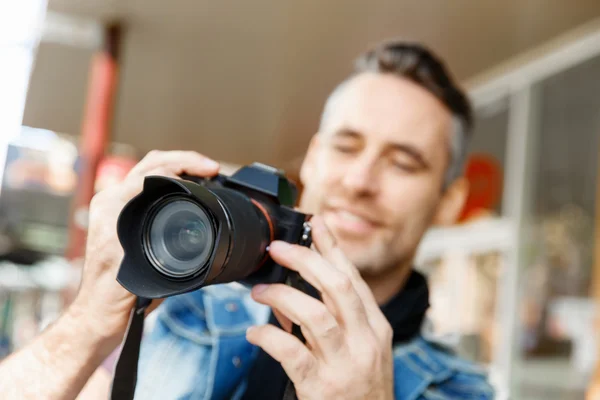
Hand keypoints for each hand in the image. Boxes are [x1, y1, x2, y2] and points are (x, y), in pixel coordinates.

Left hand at [69, 150, 219, 348]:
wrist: (101, 311)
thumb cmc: (114, 293)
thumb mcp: (142, 265)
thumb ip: (160, 241)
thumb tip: (187, 221)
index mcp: (112, 205)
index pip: (152, 170)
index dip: (186, 163)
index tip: (211, 169)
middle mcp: (111, 200)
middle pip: (153, 163)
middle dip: (185, 159)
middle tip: (213, 167)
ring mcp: (118, 206)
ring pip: (152, 171)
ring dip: (180, 167)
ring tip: (206, 173)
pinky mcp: (126, 215)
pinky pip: (152, 187)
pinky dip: (174, 181)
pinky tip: (191, 188)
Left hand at [246, 216, 394, 399]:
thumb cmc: (362, 389)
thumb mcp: (360, 350)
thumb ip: (333, 319)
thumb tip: (290, 292)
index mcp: (375, 327)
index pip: (353, 277)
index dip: (332, 247)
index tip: (315, 222)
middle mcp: (364, 341)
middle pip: (337, 286)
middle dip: (305, 260)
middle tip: (277, 248)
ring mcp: (345, 364)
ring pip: (314, 315)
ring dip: (282, 296)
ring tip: (259, 291)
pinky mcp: (321, 386)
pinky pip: (291, 352)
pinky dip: (268, 336)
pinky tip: (254, 332)